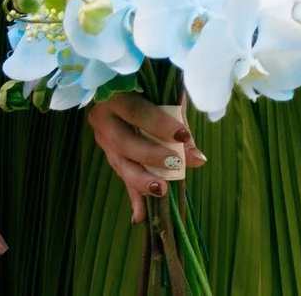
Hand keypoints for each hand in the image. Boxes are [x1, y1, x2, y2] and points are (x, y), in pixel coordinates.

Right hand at [87, 92, 202, 220]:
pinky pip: (122, 175)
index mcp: (115, 93)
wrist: (118, 82)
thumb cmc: (148, 82)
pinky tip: (140, 217)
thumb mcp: (163, 94)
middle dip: (150, 157)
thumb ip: (178, 121)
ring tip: (161, 191)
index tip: (184, 137)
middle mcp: (103, 117)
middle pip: (124, 142)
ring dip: (141, 181)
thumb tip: (197, 159)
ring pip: (120, 163)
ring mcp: (103, 137)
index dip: (160, 125)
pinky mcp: (108, 153)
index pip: (137, 112)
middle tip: (175, 166)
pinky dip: (133, 197)